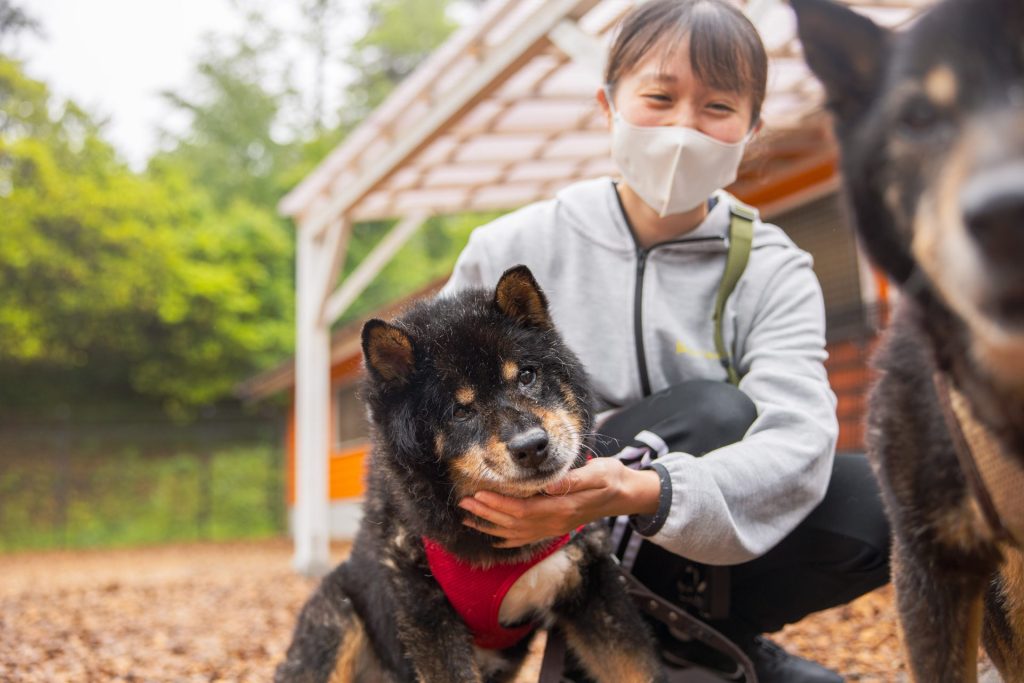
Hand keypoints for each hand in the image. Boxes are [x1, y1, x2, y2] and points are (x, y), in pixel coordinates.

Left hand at [458, 457, 660, 547]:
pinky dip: (507, 540)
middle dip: (486, 514)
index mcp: (563, 508)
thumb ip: (573, 479)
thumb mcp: (598, 472)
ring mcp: (554, 529)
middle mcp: (555, 523)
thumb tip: (549, 485)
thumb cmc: (611, 478)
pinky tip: (493, 537)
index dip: (499, 504)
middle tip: (463, 504)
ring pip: (516, 533)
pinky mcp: (555, 528)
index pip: (523, 509)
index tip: (478, 495)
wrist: (626, 495)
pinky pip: (527, 539)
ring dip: (491, 527)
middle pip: (514, 523)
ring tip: (468, 519)